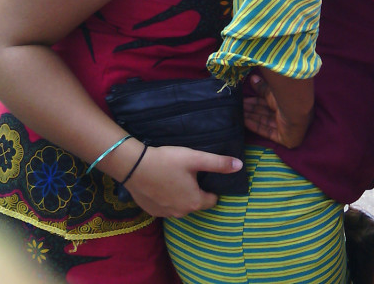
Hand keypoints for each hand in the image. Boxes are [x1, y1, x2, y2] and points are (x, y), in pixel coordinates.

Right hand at [122, 144, 241, 217]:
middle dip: (197, 191)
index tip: (207, 175)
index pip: (213, 200)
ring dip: (182, 194)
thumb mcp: (196, 158)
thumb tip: (240, 166)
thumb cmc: (168, 161)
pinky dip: (168, 197)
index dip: (213, 188)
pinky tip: (164, 183)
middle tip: (192, 173)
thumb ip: (219, 163)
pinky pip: (167, 205)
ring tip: (178, 177)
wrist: (134, 167)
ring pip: (181, 205)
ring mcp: (165, 214)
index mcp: (194, 202)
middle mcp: (181, 213)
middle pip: (197, 203)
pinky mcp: (152, 211)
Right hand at [243, 72, 311, 147]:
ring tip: (238, 113)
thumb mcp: (272, 92)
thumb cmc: (287, 97)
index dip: (256, 101)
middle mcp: (288, 114)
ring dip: (251, 117)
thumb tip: (253, 78)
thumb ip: (262, 88)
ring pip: (265, 122)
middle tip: (238, 106)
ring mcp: (286, 127)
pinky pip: (267, 132)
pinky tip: (244, 122)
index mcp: (288, 102)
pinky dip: (256, 127)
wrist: (297, 110)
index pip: (269, 102)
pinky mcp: (284, 138)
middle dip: (252, 109)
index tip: (244, 99)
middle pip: (266, 112)